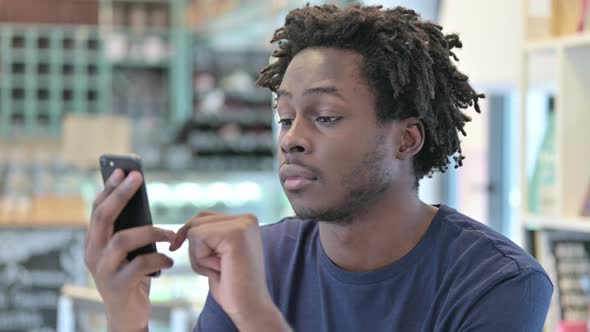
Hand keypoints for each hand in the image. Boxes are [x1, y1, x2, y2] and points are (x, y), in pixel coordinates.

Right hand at [85, 169, 175, 331]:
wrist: (127, 316)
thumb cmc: (132, 277)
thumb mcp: (129, 252)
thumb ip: (130, 231)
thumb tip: (143, 202)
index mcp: (94, 243)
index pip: (97, 210)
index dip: (109, 189)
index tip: (123, 170)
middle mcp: (92, 254)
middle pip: (103, 218)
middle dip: (121, 194)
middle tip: (137, 177)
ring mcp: (103, 271)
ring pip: (122, 239)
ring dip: (152, 231)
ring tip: (171, 234)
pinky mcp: (118, 287)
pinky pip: (140, 264)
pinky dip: (159, 259)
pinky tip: (169, 260)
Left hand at [170, 212, 290, 331]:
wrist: (249, 307)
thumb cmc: (232, 286)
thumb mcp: (217, 254)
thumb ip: (209, 237)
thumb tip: (183, 229)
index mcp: (245, 222)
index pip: (203, 217)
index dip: (190, 236)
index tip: (183, 251)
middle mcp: (246, 219)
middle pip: (197, 221)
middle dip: (196, 249)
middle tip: (218, 268)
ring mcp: (243, 224)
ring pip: (195, 230)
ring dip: (199, 256)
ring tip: (222, 269)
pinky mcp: (235, 233)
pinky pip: (197, 237)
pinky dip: (201, 259)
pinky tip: (221, 269)